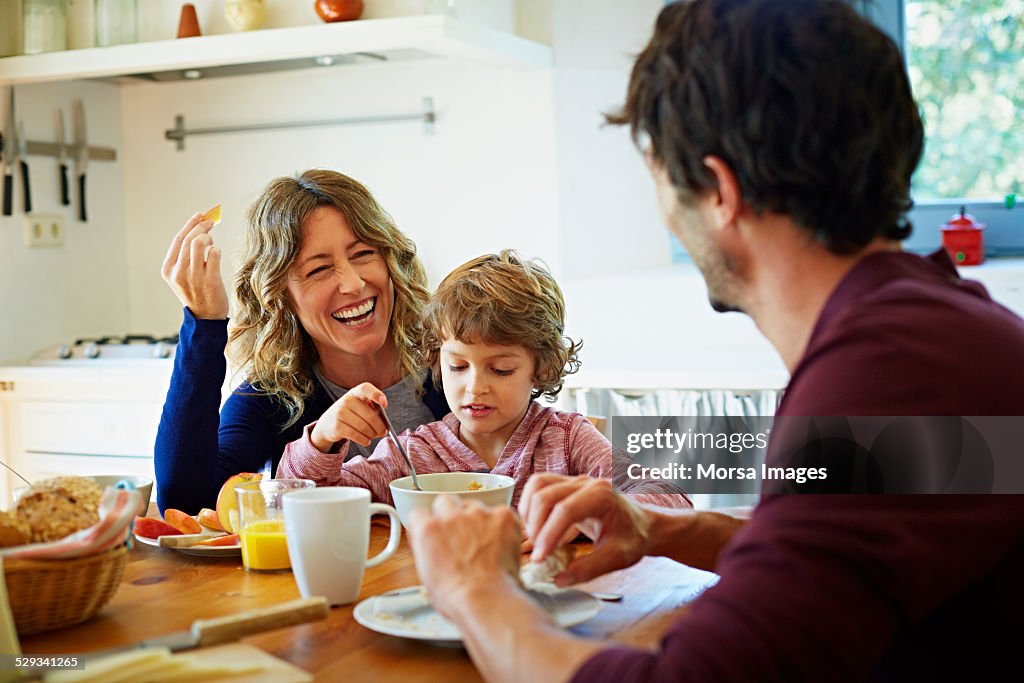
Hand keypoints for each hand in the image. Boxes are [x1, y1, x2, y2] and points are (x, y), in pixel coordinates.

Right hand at [161, 212, 228, 319]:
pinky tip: (217, 254)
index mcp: (168, 269)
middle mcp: (178, 272)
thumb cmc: (197, 292)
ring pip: (200, 243)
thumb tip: (200, 228)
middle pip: (190, 239)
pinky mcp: (210, 280)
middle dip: (202, 226)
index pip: (178, 240)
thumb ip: (187, 255)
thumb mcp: (183, 274)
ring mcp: (193, 276)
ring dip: (208, 237)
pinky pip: (215, 253)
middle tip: (212, 221)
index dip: (190, 224)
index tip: (200, 215)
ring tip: (212, 243)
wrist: (205, 317)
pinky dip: (217, 250)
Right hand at [310, 382, 387, 450]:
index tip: (384, 404)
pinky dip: (364, 440)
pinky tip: (366, 441)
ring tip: (373, 436)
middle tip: (383, 432)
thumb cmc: (350, 414)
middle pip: (370, 416)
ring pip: (364, 427)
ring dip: (372, 435)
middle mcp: (346, 400)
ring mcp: (340, 413)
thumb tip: (384, 422)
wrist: (327, 423)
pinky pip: (356, 435)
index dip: (376, 394)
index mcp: (355, 392)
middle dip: (380, 427)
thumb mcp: (359, 406)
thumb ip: (372, 408)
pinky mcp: (337, 426)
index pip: (365, 388)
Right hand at [408, 495, 522, 619]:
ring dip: (476, 519)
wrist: (487, 600)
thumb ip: (425, 549)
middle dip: (450, 514)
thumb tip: (427, 541)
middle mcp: (451, 516)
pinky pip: (500, 512)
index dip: (427, 524)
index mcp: (428, 530)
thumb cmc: (456, 597)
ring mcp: (478, 514)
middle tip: (459, 534)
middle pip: (445, 501)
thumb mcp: (426, 575)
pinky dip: (501, 525)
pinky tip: (501, 544)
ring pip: (474, 505)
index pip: (420, 513)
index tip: (434, 532)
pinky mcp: (502, 516)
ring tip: (484, 544)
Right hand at [519, 474, 651, 585]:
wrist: (642, 524)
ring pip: (537, 486)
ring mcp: (575, 480)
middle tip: (538, 554)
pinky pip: (539, 486)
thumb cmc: (633, 538)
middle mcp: (586, 482)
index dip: (548, 535)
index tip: (540, 559)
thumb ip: (589, 569)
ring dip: (529, 512)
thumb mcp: (617, 558)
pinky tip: (536, 527)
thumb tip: (558, 579)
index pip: (566, 510)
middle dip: (536, 526)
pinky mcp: (566, 484)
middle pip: (546, 495)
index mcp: (602, 496)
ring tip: (535, 539)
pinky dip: (530, 505)